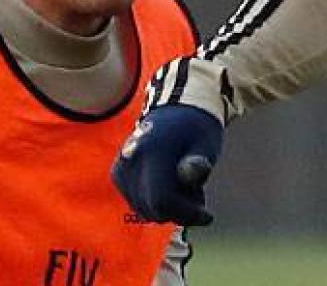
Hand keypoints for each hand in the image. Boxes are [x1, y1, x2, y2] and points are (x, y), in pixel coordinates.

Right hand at [112, 105, 222, 225]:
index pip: (162, 199)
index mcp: (153, 150)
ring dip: (169, 208)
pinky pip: (138, 203)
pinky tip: (171, 186)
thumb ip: (199, 161)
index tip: (207, 215)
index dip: (185, 213)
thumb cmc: (196, 128)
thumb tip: (191, 174)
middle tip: (199, 195)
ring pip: (145, 210)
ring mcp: (122, 168)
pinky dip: (155, 202)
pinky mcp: (119, 174)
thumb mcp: (206, 143)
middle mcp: (131, 160)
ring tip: (186, 186)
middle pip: (153, 208)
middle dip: (180, 212)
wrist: (176, 110)